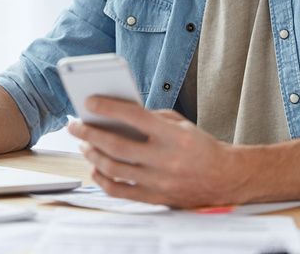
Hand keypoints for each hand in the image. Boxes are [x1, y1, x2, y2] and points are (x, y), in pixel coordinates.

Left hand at [66, 96, 239, 207]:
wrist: (225, 178)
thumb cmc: (200, 146)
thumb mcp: (180, 123)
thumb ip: (151, 118)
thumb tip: (116, 114)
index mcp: (173, 135)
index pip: (135, 117)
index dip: (109, 108)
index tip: (89, 102)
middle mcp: (165, 159)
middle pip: (116, 145)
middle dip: (90, 133)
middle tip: (75, 125)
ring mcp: (159, 182)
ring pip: (114, 169)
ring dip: (92, 155)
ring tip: (84, 144)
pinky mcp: (155, 198)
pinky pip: (119, 191)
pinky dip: (102, 179)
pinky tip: (95, 167)